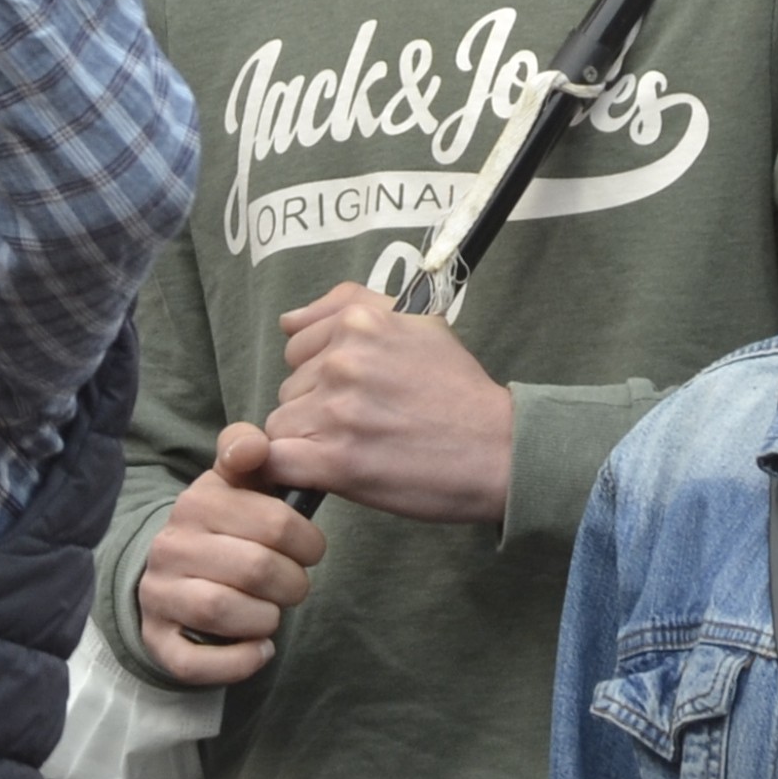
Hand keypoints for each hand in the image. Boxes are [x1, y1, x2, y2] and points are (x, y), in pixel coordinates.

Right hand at [137, 420, 324, 683]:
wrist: (174, 578)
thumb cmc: (224, 529)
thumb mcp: (236, 483)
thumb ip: (248, 451)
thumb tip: (255, 445)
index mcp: (198, 500)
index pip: (272, 520)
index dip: (304, 539)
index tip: (309, 547)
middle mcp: (171, 544)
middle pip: (257, 568)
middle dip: (292, 583)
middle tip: (294, 584)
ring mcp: (159, 592)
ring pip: (223, 609)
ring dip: (266, 619)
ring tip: (272, 613)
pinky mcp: (157, 639)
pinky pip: (195, 661)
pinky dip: (239, 661)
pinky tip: (259, 649)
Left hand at [265, 284, 514, 523]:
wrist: (499, 449)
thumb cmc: (458, 391)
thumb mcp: (417, 322)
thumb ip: (347, 304)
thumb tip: (288, 321)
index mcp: (360, 321)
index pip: (298, 346)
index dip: (321, 374)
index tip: (357, 392)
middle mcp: (344, 358)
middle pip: (289, 387)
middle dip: (316, 407)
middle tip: (366, 423)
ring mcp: (337, 408)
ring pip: (281, 424)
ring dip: (310, 441)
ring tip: (359, 447)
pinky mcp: (336, 460)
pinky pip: (279, 461)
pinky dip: (292, 471)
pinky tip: (323, 473)